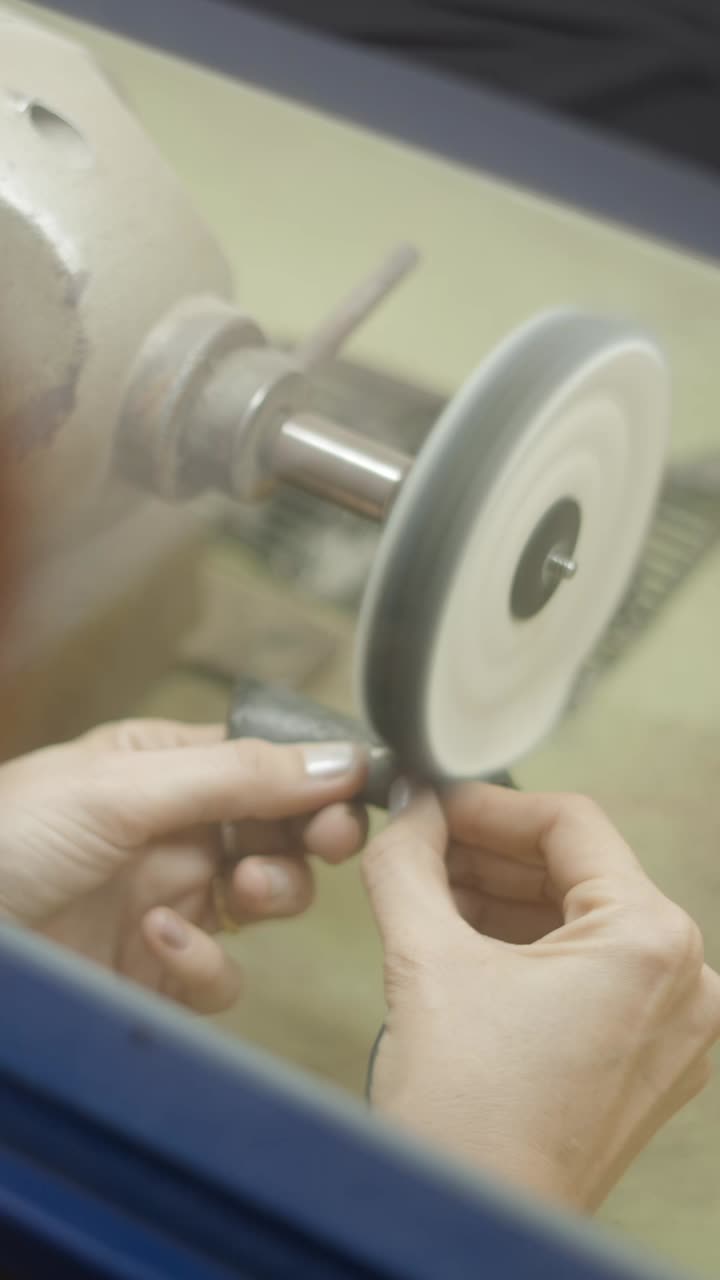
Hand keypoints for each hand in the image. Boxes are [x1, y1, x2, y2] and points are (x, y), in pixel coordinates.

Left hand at [0, 720, 366, 1012]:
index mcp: (162, 764)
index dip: (316, 775)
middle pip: (280, 829)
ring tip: (241, 891)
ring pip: (265, 898)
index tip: (360, 789)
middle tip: (328, 843)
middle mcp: (173, 828)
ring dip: (270, 891)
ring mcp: (168, 899)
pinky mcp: (155, 972)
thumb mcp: (122, 789)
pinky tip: (162, 941)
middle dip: (310, 836)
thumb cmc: (8, 840)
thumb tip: (341, 760)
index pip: (264, 762)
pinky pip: (218, 973)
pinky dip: (204, 963)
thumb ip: (235, 777)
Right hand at [362, 783, 719, 1210]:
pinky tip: (462, 938)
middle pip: (579, 874)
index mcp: (651, 942)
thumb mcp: (424, 959)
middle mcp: (684, 983)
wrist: (467, 1231)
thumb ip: (410, 861)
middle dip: (490, 855)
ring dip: (504, 900)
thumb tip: (409, 809)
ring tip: (430, 888)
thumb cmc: (466, 1119)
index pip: (571, 825)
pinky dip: (527, 950)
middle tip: (422, 841)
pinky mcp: (645, 1066)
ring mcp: (672, 1031)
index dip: (488, 805)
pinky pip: (589, 974)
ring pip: (581, 924)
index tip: (435, 803)